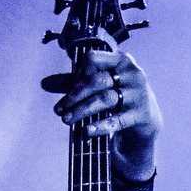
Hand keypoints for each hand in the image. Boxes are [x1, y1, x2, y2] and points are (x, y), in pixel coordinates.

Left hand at [42, 42, 160, 179]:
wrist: (146, 119)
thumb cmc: (118, 97)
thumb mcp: (98, 87)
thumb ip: (73, 83)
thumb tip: (44, 83)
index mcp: (120, 60)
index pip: (93, 58)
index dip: (78, 73)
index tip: (69, 89)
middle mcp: (132, 73)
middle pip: (96, 81)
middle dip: (74, 96)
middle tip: (59, 111)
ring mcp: (139, 94)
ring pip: (105, 100)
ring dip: (82, 110)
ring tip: (66, 120)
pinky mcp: (142, 114)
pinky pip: (117, 120)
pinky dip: (100, 126)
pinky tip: (86, 131)